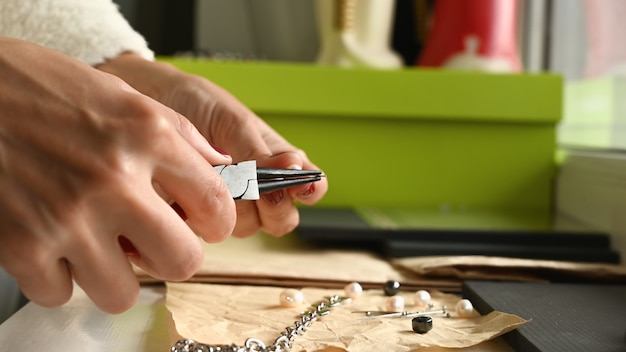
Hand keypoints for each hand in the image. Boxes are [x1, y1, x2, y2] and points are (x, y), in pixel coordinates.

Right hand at [0, 39, 235, 312]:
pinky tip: (50, 240)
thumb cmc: (39, 88)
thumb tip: (220, 166)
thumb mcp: (121, 95)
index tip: (204, 226)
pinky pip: (61, 293)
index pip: (216, 204)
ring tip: (95, 244)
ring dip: (112, 274)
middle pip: (182, 262)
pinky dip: (57, 275)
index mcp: (147, 136)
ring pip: (123, 293)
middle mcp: (114, 179)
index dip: (216, 223)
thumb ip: (179, 134)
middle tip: (151, 243)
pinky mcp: (22, 247)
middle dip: (170, 257)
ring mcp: (68, 218)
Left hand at [98, 54, 328, 236]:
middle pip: (281, 219)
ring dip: (228, 206)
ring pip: (245, 228)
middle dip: (268, 206)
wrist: (143, 100)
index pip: (310, 187)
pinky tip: (182, 189)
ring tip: (204, 174)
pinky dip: (196, 213)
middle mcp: (257, 187)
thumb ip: (259, 150)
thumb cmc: (193, 102)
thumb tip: (296, 168)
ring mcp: (227, 204)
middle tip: (245, 182)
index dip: (309, 191)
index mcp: (276, 159)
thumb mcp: (229, 119)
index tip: (296, 184)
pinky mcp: (195, 216)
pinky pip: (206, 230)